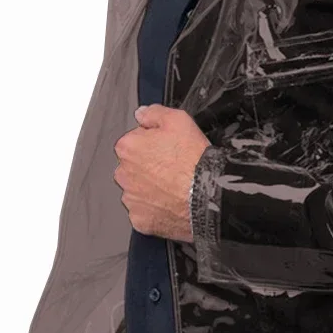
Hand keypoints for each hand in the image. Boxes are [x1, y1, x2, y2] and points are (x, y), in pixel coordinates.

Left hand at [113, 104, 210, 241]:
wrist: (208, 196)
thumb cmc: (194, 160)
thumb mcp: (179, 120)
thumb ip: (154, 113)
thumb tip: (141, 114)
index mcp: (128, 147)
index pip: (134, 142)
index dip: (153, 144)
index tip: (167, 149)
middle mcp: (123, 174)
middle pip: (133, 167)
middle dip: (148, 167)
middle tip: (173, 168)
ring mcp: (131, 199)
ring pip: (137, 190)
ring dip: (150, 189)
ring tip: (174, 187)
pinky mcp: (140, 220)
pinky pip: (144, 212)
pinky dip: (155, 209)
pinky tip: (171, 203)